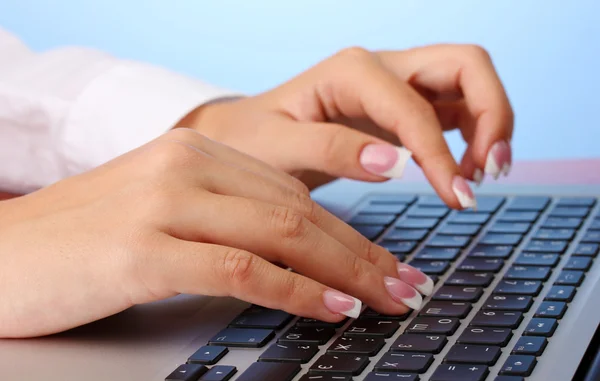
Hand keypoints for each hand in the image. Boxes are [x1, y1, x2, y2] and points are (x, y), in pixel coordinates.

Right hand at [0, 128, 431, 337]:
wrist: (0, 255)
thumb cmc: (84, 240)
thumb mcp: (164, 212)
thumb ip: (226, 218)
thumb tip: (297, 253)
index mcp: (195, 150)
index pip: (293, 191)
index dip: (350, 230)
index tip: (389, 262)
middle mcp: (184, 165)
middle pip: (298, 210)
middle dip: (363, 254)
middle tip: (408, 285)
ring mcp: (163, 203)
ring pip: (280, 234)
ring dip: (345, 272)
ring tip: (388, 300)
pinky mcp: (142, 249)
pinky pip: (240, 269)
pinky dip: (295, 291)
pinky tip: (331, 309)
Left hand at [184, 44, 512, 208]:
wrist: (247, 136)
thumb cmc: (254, 139)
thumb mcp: (277, 147)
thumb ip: (330, 149)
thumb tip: (393, 165)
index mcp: (352, 72)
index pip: (416, 107)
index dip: (442, 153)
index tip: (458, 197)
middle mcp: (382, 68)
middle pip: (466, 65)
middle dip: (493, 114)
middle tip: (491, 171)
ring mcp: (396, 85)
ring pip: (469, 83)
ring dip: (491, 123)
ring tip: (483, 176)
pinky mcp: (401, 108)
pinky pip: (455, 111)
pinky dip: (472, 137)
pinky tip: (463, 172)